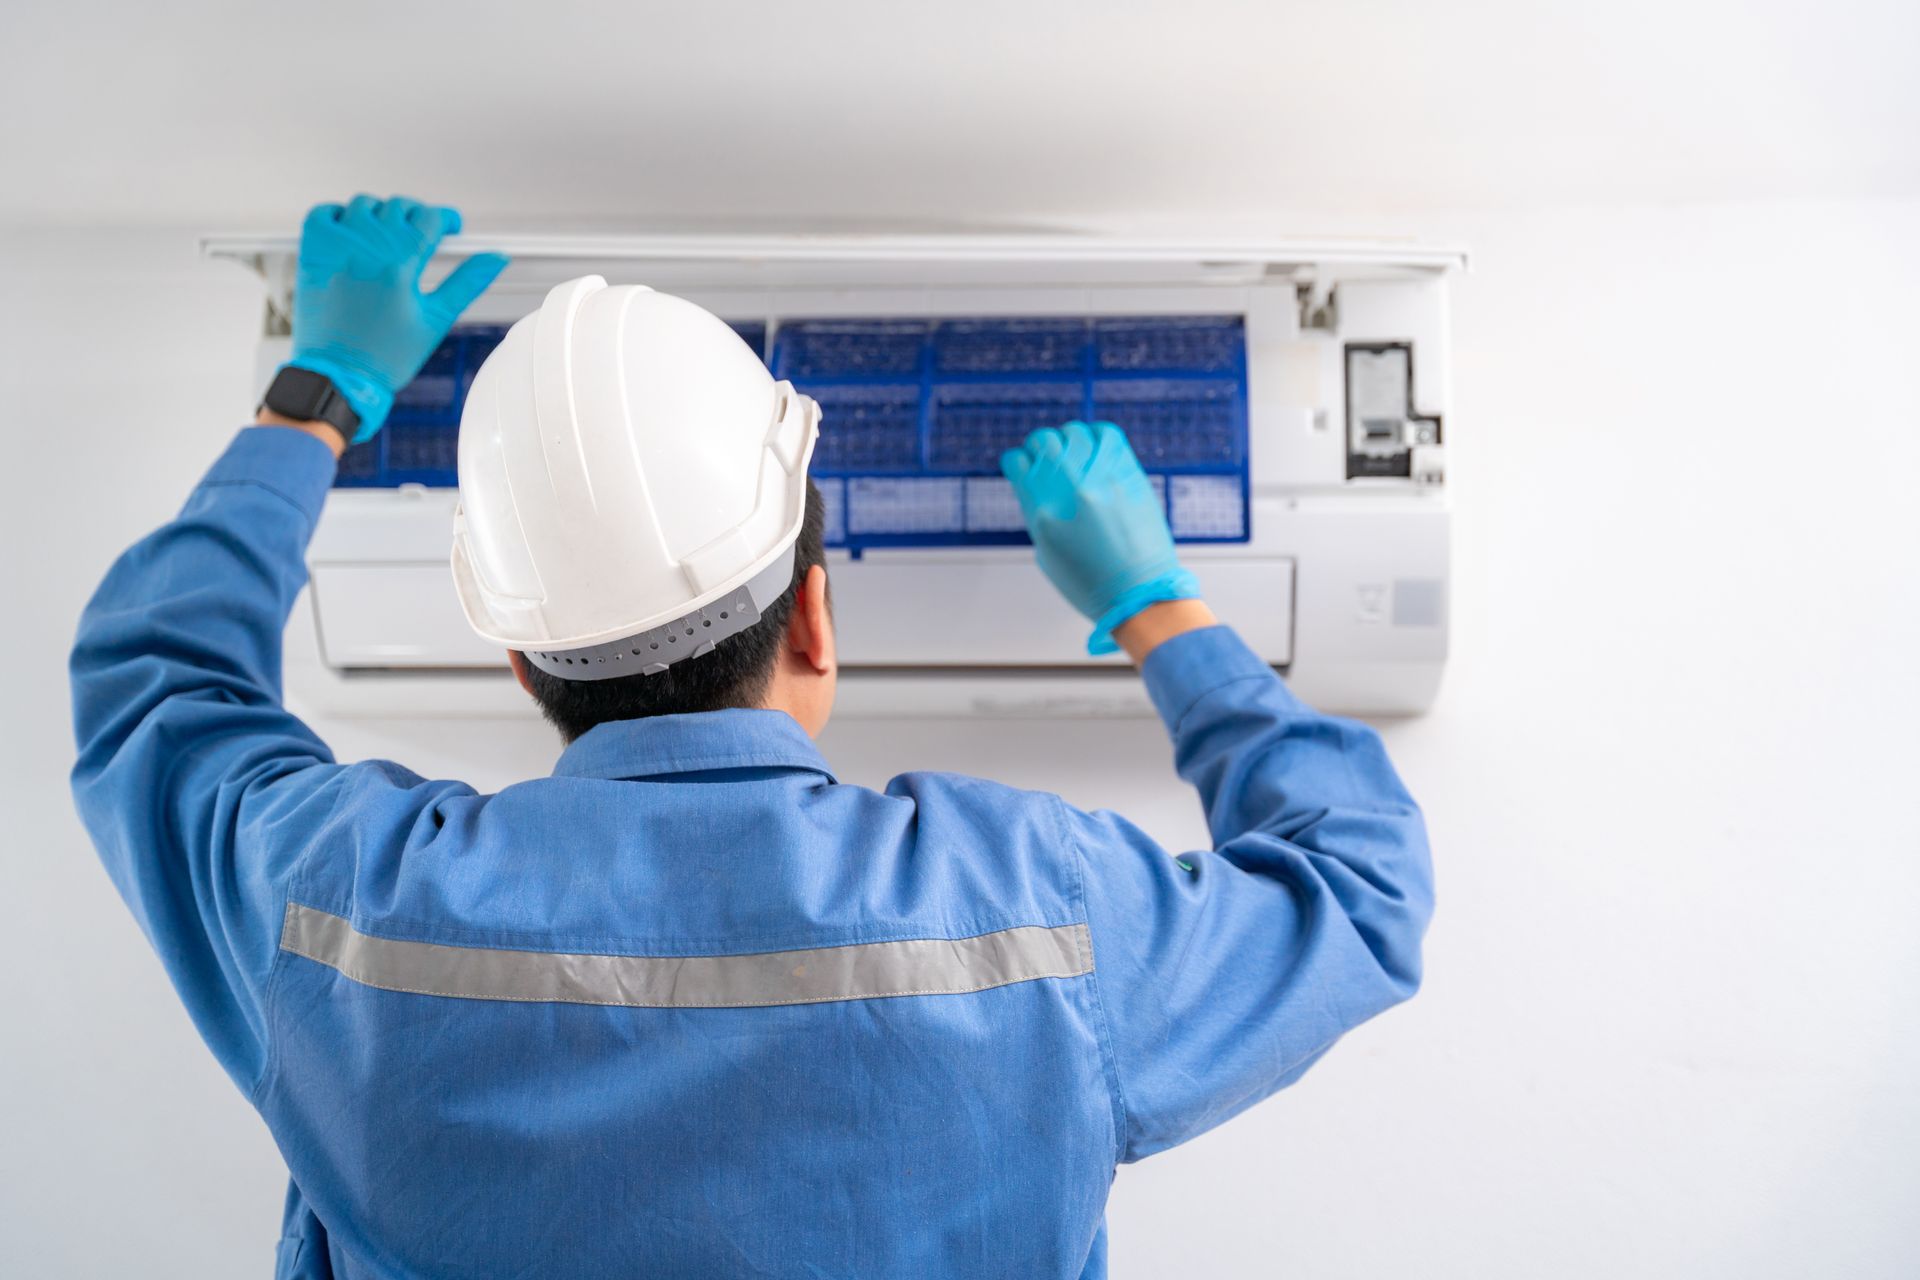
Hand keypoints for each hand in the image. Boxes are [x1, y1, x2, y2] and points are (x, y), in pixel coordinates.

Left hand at [286, 194, 508, 442]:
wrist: (339, 374)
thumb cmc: (387, 355)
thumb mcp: (436, 319)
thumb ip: (467, 282)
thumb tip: (496, 258)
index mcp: (400, 265)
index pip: (429, 219)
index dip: (445, 218)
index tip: (450, 226)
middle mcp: (367, 250)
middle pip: (398, 207)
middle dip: (416, 215)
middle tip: (421, 233)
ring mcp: (336, 249)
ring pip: (362, 205)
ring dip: (380, 214)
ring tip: (387, 236)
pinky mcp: (313, 253)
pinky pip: (323, 213)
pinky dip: (338, 214)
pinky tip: (351, 232)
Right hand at [1001, 420, 1201, 654]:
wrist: (1139, 594)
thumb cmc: (1091, 583)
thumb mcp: (1047, 552)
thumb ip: (1040, 513)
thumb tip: (1043, 485)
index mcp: (1042, 512)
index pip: (1017, 463)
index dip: (1018, 462)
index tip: (1024, 466)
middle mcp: (1069, 489)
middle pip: (1043, 442)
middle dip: (1040, 446)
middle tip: (1047, 455)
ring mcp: (1102, 479)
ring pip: (1074, 433)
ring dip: (1068, 439)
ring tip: (1073, 452)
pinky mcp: (1129, 474)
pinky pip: (1107, 435)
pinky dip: (1096, 435)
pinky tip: (1094, 447)